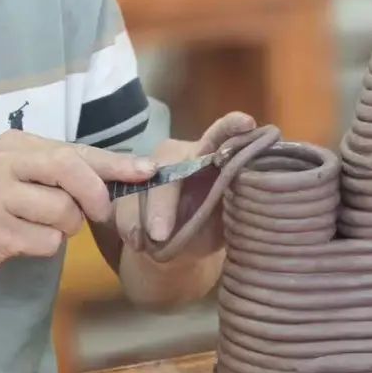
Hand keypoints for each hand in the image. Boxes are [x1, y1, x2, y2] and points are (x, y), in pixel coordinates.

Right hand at [0, 131, 156, 280]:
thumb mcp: (15, 174)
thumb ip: (58, 172)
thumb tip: (119, 176)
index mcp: (16, 145)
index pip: (75, 151)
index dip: (116, 163)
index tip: (147, 171)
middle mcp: (6, 164)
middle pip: (73, 173)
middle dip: (94, 197)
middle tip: (96, 213)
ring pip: (64, 213)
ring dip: (62, 228)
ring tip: (35, 226)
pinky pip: (47, 242)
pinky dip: (43, 247)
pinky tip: (18, 241)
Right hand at [114, 112, 255, 258]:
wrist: (177, 249)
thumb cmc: (209, 227)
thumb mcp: (227, 219)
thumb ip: (236, 201)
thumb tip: (251, 196)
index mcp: (211, 157)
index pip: (223, 136)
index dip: (231, 127)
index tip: (246, 123)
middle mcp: (181, 155)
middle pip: (168, 166)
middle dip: (161, 202)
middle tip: (159, 234)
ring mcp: (150, 168)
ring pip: (138, 184)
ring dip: (137, 216)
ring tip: (142, 244)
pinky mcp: (127, 185)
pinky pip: (120, 200)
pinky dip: (125, 222)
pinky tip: (134, 241)